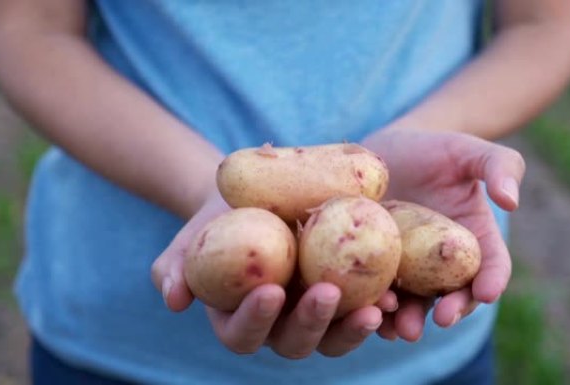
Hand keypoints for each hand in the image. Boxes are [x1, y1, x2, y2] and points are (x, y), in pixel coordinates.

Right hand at [151, 192, 397, 357]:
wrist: (253, 198)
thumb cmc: (216, 219)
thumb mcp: (192, 237)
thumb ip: (175, 267)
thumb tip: (173, 299)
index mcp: (240, 320)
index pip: (243, 335)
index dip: (256, 320)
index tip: (271, 290)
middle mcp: (280, 326)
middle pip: (296, 342)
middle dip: (313, 323)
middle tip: (327, 293)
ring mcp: (315, 315)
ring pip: (335, 337)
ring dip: (354, 327)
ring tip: (375, 307)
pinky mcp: (345, 298)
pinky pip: (363, 310)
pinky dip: (380, 307)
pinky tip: (395, 294)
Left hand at [362, 128, 525, 340]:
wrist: (388, 149)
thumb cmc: (435, 149)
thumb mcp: (469, 150)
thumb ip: (500, 166)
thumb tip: (511, 200)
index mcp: (475, 240)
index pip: (492, 267)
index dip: (492, 281)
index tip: (487, 292)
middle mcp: (444, 264)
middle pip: (454, 296)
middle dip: (451, 311)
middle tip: (442, 318)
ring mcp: (409, 269)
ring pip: (413, 304)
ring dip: (408, 319)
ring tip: (398, 326)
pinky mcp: (376, 268)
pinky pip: (376, 293)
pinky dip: (373, 307)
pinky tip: (365, 312)